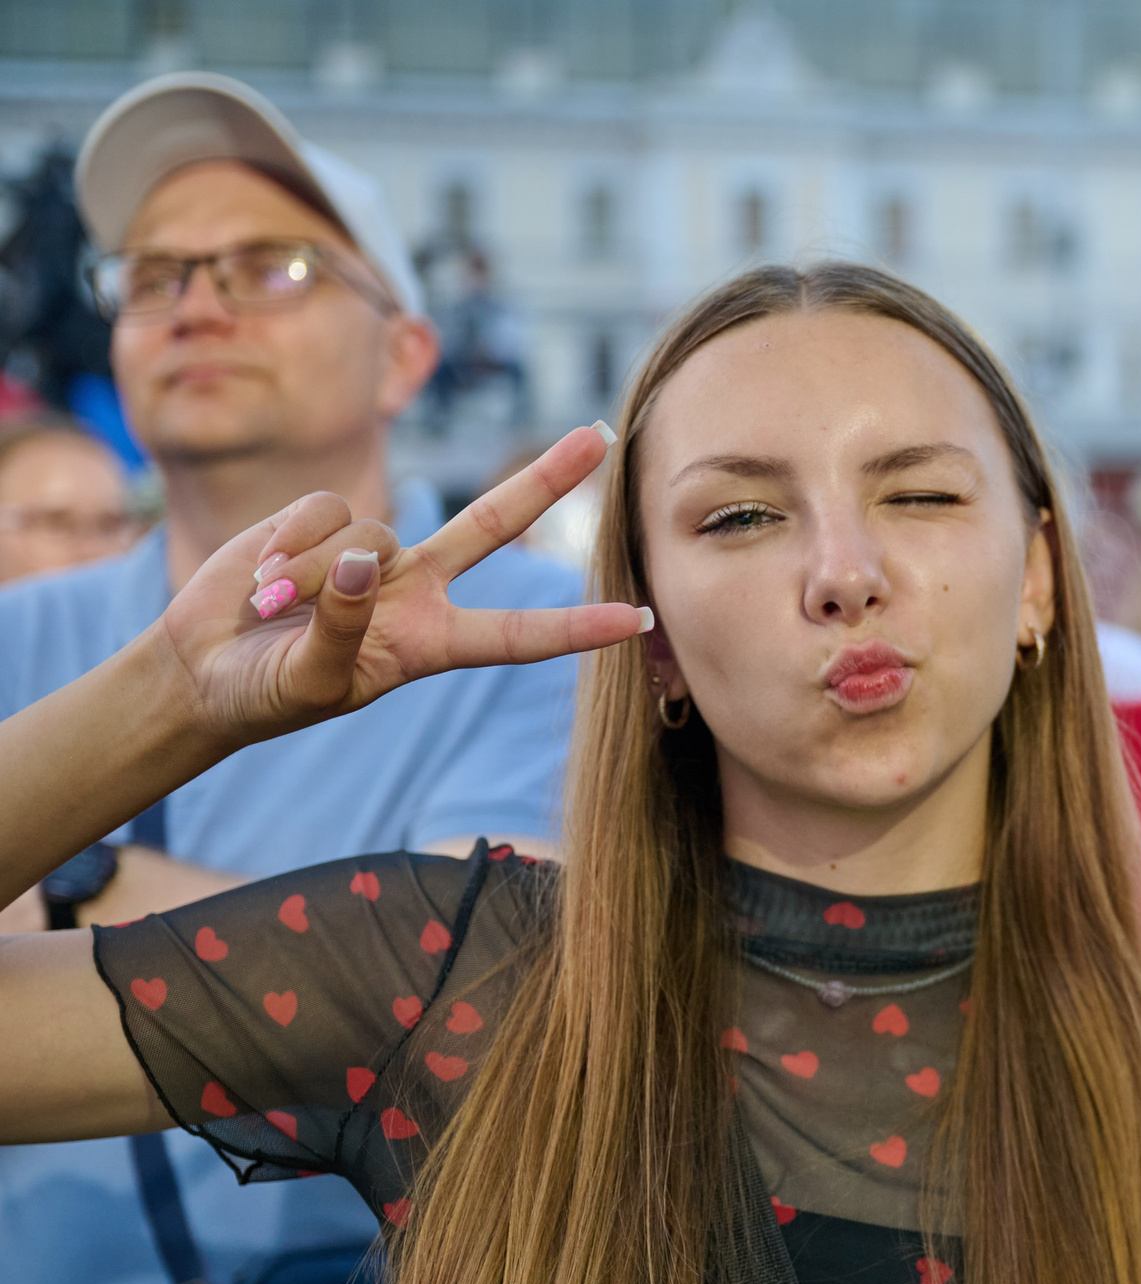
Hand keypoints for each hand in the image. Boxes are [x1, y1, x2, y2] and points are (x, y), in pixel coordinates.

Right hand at [152, 425, 645, 749]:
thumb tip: (361, 565)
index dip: (578, 628)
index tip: (640, 620)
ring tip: (272, 609)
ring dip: (310, 574)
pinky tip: (260, 575)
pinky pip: (324, 511)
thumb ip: (341, 628)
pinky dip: (288, 543)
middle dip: (546, 479)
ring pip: (371, 533)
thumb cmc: (269, 693)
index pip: (521, 635)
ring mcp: (373, 551)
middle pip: (494, 523)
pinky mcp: (323, 519)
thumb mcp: (312, 681)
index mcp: (433, 642)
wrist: (205, 669)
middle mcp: (416, 588)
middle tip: (601, 438)